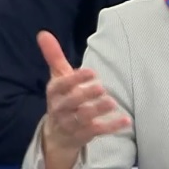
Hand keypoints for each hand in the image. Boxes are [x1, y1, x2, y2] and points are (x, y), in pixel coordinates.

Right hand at [37, 31, 130, 156]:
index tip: (91, 72)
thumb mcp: (57, 78)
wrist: (57, 135)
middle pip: (71, 103)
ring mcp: (71, 124)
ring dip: (97, 110)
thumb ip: (53, 56)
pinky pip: (97, 131)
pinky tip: (125, 120)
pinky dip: (111, 127)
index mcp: (55, 92)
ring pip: (83, 118)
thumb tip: (43, 33)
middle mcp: (60, 109)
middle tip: (101, 87)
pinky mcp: (83, 135)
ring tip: (112, 102)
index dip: (74, 79)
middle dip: (84, 95)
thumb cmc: (62, 98)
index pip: (61, 85)